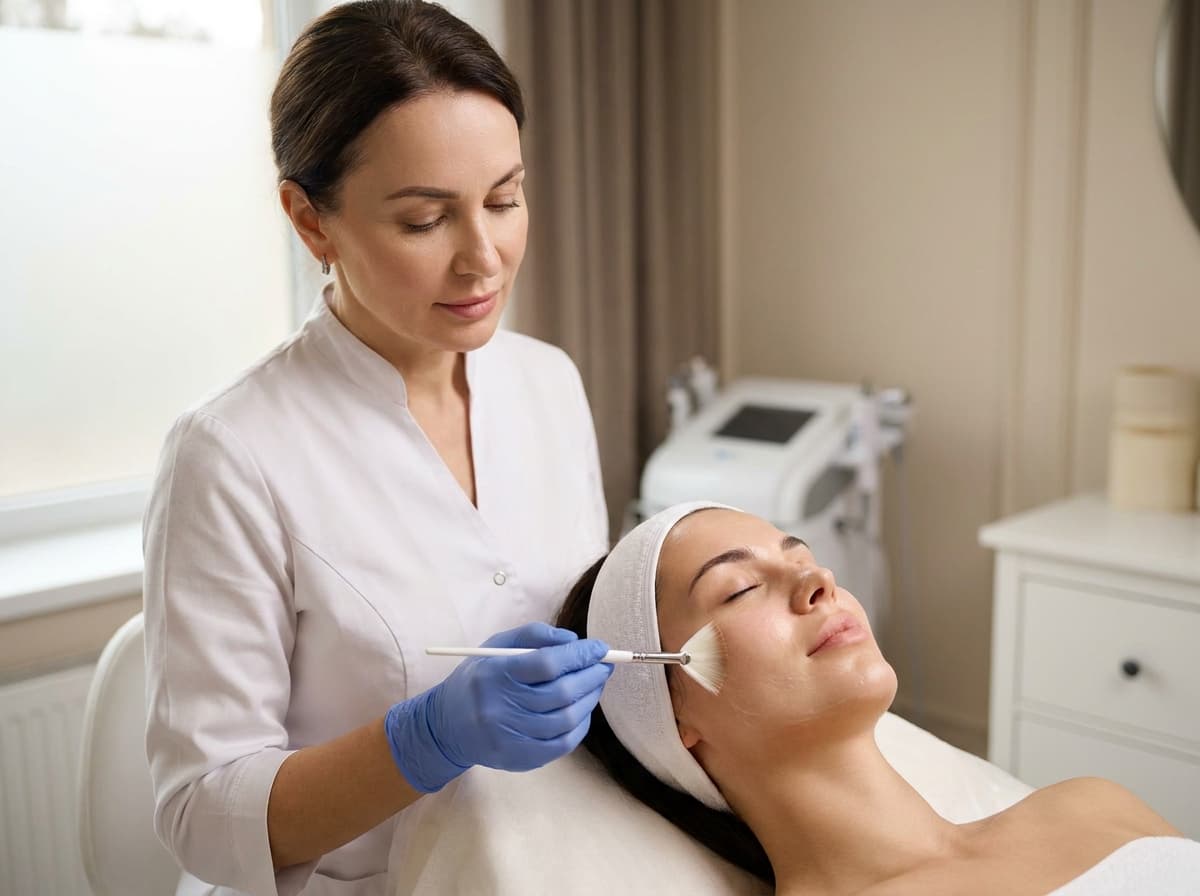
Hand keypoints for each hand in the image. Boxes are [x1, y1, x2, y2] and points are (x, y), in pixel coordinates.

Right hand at [384, 622, 612, 791]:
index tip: (600, 648)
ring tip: (595, 684)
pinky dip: (581, 725)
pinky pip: (563, 743)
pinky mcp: (519, 758)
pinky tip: (582, 710)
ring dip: (590, 698)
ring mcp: (510, 736)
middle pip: (561, 692)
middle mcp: (501, 707)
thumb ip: (533, 635)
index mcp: (495, 674)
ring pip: (567, 718)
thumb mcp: (496, 647)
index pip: (548, 664)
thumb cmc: (479, 679)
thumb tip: (573, 640)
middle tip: (604, 665)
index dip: (580, 655)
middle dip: (591, 676)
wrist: (447, 726)